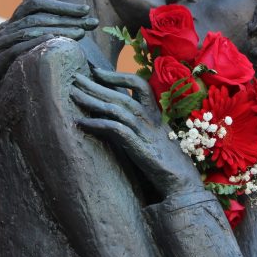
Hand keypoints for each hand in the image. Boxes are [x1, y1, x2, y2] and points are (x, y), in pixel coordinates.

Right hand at [0, 0, 96, 121]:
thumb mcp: (12, 56)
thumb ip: (31, 46)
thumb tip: (62, 43)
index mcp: (9, 27)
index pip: (35, 5)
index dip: (60, 5)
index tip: (86, 10)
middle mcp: (3, 31)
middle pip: (37, 14)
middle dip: (66, 15)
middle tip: (92, 20)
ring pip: (29, 28)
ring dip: (58, 28)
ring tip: (82, 32)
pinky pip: (16, 49)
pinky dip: (37, 44)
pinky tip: (55, 43)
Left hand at [71, 68, 202, 196]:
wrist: (183, 185)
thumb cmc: (169, 166)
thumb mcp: (154, 140)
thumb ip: (141, 127)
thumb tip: (116, 121)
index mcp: (155, 114)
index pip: (139, 84)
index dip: (117, 75)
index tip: (96, 71)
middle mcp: (151, 119)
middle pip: (121, 93)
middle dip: (97, 84)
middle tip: (75, 77)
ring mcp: (145, 132)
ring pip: (116, 107)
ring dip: (93, 99)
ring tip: (73, 94)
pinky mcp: (140, 147)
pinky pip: (115, 129)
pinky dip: (97, 124)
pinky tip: (81, 122)